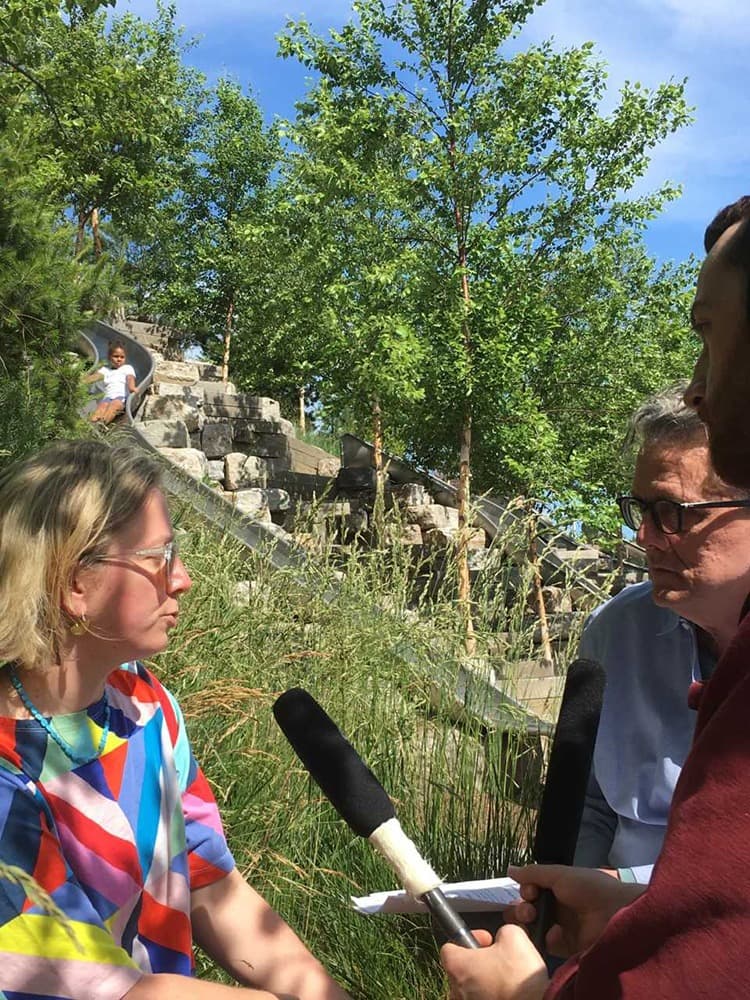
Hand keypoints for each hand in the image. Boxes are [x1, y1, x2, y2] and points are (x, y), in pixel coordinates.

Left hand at [441, 927, 547, 999]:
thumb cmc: (520, 980)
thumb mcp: (514, 936)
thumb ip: (502, 931)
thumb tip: (503, 937)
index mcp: (458, 966)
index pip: (449, 947)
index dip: (470, 939)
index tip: (486, 940)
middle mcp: (456, 990)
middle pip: (461, 969)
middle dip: (478, 961)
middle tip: (498, 960)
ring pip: (470, 989)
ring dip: (484, 982)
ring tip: (504, 980)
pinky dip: (490, 997)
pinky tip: (506, 994)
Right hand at [504, 864, 644, 957]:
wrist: (616, 914)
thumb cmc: (589, 888)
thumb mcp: (560, 874)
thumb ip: (534, 873)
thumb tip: (509, 870)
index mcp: (560, 887)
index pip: (534, 890)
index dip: (526, 890)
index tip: (529, 892)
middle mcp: (560, 907)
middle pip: (531, 908)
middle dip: (522, 908)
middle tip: (527, 910)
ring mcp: (562, 928)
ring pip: (535, 926)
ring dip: (527, 922)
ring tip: (530, 919)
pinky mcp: (567, 947)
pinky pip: (546, 944)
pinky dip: (541, 939)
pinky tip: (545, 934)